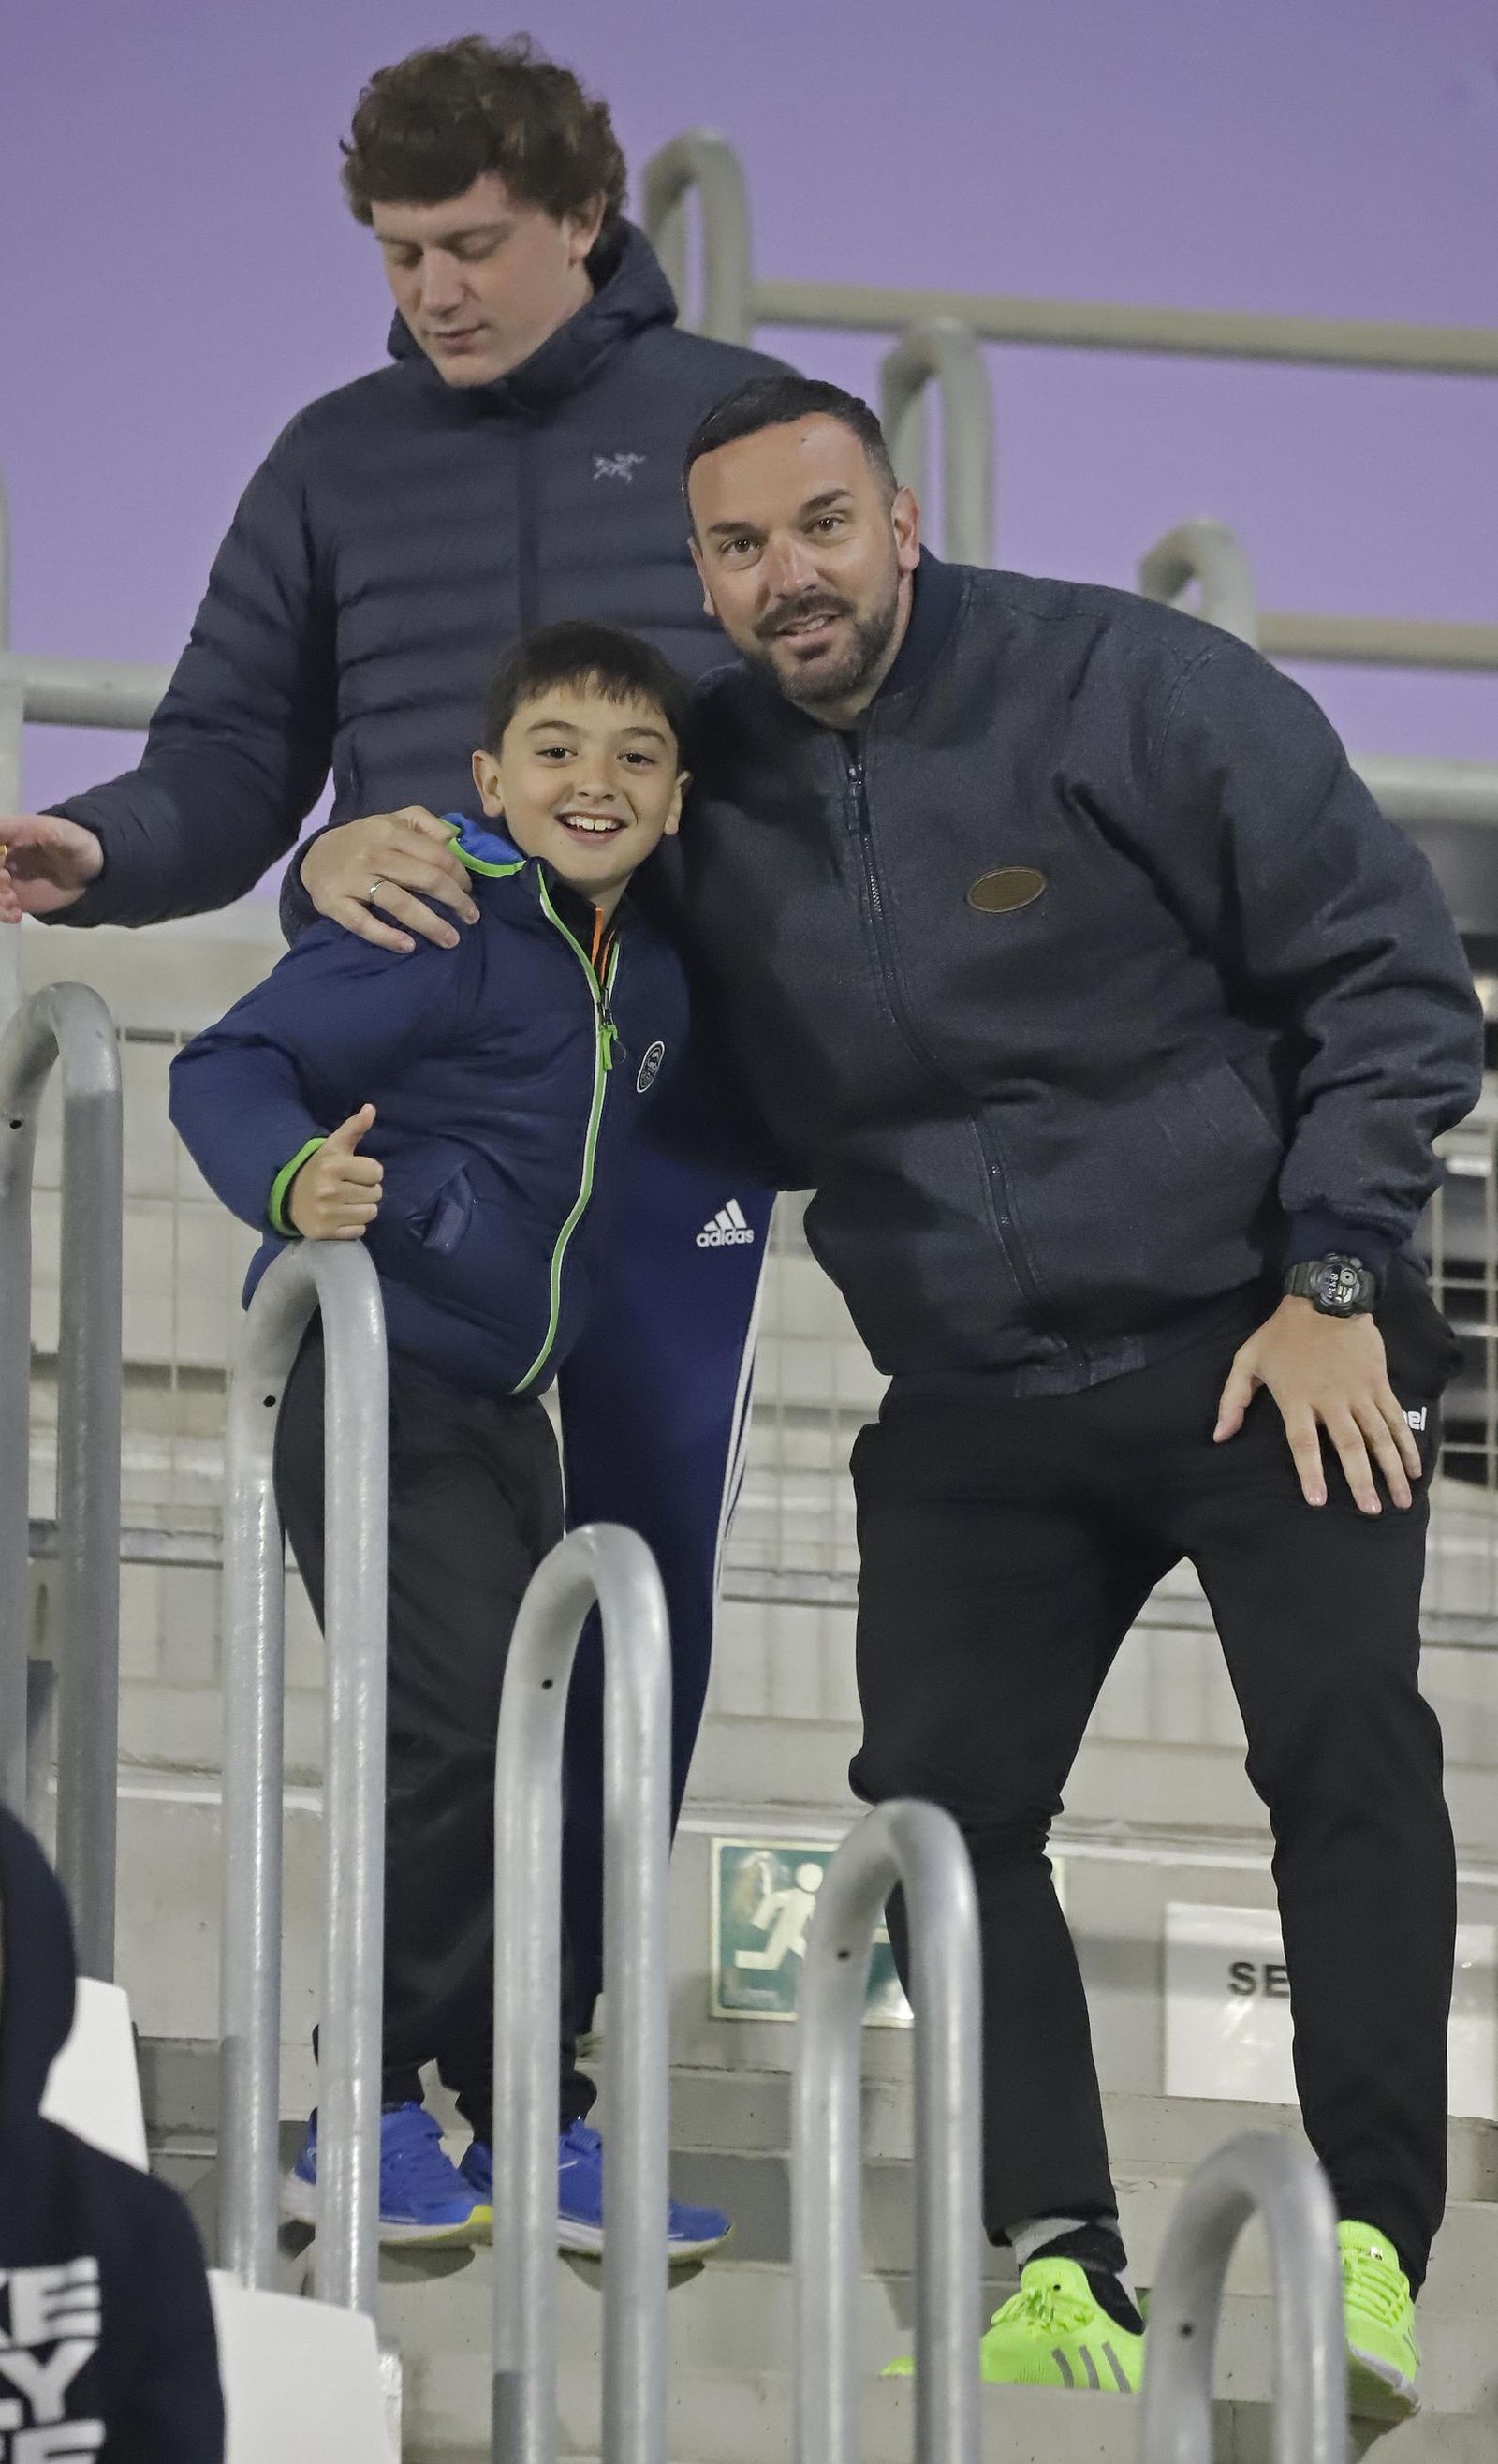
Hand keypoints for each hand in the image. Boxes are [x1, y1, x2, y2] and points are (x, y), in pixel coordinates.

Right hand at [0, 815, 104, 920]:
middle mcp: (1, 854)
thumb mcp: (65, 835)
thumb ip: (45, 833)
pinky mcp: (13, 896)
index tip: (3, 862)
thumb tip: (24, 827)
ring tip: (13, 902)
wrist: (90, 870)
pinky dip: (2, 913)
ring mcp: (5, 877)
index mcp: (8, 833)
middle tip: (7, 882)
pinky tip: (16, 915)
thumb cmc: (76, 845)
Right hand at [286, 1104, 383, 1240]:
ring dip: (364, 1208)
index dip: (370, 1172)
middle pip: (376, 1194)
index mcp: (332, 1165)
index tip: (355, 1172)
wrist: (290, 1197)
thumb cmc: (319, 1169)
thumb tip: (371, 1108)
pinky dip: (354, 1225)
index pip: (376, 1172)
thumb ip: (354, 1128)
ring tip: (348, 1202)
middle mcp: (328, 1190)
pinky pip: (359, 1231)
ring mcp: (327, 1213)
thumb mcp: (334, 1146)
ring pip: (370, 1213)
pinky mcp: (326, 1232)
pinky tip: (341, 1216)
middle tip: (350, 1188)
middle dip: (367, 1190)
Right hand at [300, 808, 478, 954]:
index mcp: (391, 832)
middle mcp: (374, 854)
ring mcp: (354, 880)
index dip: (460, 875)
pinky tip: (409, 946)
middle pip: (426, 879)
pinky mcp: (336, 904)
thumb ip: (426, 824)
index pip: (437, 855)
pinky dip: (387, 936)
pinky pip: (363, 924)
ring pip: (399, 903)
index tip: (469, 890)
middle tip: (471, 917)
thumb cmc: (366, 841)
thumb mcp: (393, 821)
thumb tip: (458, 839)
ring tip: (451, 939)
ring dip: (431, 924)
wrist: (315, 856)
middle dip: (456, 901)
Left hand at [1214, 1295, 1421, 1513]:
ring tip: (1401, 1500)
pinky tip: (1415, 1468)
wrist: (1324, 1298)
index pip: (1303, 1443)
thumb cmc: (1282, 1333)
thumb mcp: (1247, 1360)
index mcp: (1297, 1398)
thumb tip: (1219, 1436)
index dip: (1311, 1473)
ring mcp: (1359, 1392)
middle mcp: (1331, 1400)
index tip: (1318, 1501)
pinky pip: (1395, 1418)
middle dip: (1361, 1480)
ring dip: (1391, 1469)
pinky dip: (1407, 1444)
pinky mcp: (1379, 1383)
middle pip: (1348, 1446)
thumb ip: (1233, 1400)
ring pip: (1379, 1436)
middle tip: (1371, 1511)